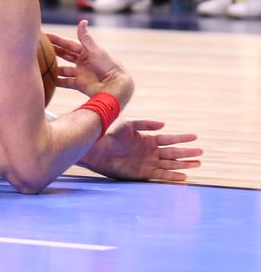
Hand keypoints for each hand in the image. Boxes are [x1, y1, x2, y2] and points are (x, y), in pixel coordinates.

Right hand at [46, 20, 133, 104]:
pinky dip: (58, 81)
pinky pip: (66, 82)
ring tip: (42, 65)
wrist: (113, 86)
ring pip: (63, 69)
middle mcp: (82, 62)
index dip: (56, 40)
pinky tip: (49, 80)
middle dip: (53, 51)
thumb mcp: (95, 50)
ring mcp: (80, 73)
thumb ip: (86, 37)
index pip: (67, 44)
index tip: (44, 35)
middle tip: (39, 47)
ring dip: (54, 67)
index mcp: (86, 52)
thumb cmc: (107, 66)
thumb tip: (83, 21)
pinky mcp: (79, 84)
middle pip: (64, 55)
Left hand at [78, 119, 201, 181]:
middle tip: (201, 153)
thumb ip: (146, 124)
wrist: (98, 149)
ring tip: (198, 163)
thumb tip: (164, 125)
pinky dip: (172, 176)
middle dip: (187, 153)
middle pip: (173, 153)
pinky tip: (184, 176)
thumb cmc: (111, 134)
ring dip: (184, 164)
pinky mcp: (143, 173)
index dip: (182, 138)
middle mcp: (149, 152)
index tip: (195, 137)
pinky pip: (161, 175)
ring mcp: (147, 163)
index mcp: (147, 139)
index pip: (169, 139)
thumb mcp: (129, 124)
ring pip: (170, 164)